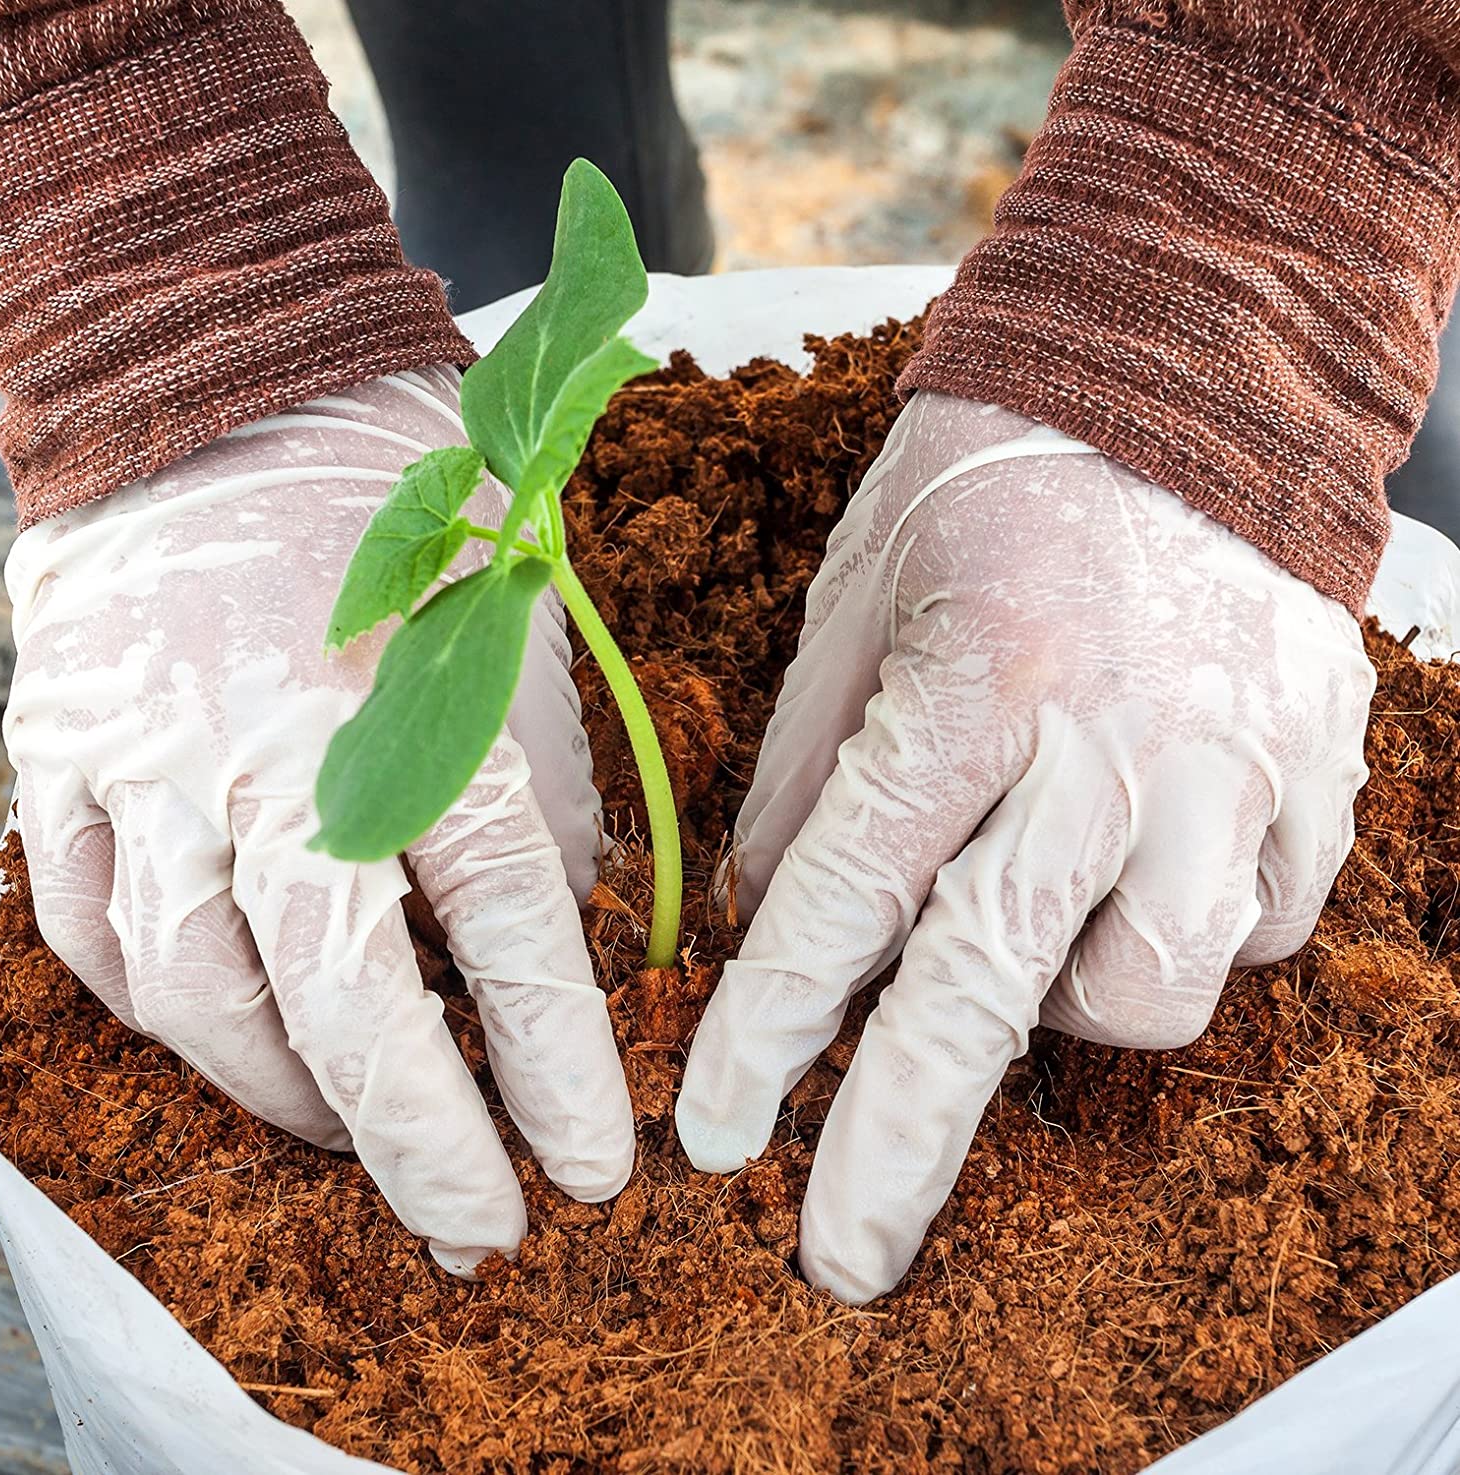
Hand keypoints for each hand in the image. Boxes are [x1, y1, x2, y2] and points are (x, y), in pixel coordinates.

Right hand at [4, 367, 633, 1273]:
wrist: (226, 387)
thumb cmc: (405, 519)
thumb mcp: (514, 648)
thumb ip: (531, 809)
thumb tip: (545, 958)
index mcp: (420, 711)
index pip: (509, 934)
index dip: (556, 1069)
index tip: (590, 1167)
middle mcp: (273, 754)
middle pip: (341, 1001)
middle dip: (418, 1142)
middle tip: (479, 1228)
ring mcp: (147, 762)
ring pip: (199, 995)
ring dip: (286, 1095)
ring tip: (360, 1138)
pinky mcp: (61, 761)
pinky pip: (88, 936)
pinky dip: (165, 1013)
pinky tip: (230, 1042)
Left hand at [676, 391, 1372, 1302]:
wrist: (1183, 371)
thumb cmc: (993, 475)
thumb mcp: (861, 600)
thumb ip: (814, 766)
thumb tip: (765, 911)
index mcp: (977, 678)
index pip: (849, 891)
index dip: (774, 1024)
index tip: (719, 1129)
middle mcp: (1112, 738)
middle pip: (992, 986)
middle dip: (900, 1142)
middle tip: (839, 1255)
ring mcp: (1236, 761)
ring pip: (1154, 987)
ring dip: (1064, 1009)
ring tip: (1024, 948)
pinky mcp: (1318, 770)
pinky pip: (1259, 930)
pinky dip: (1180, 934)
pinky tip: (1139, 874)